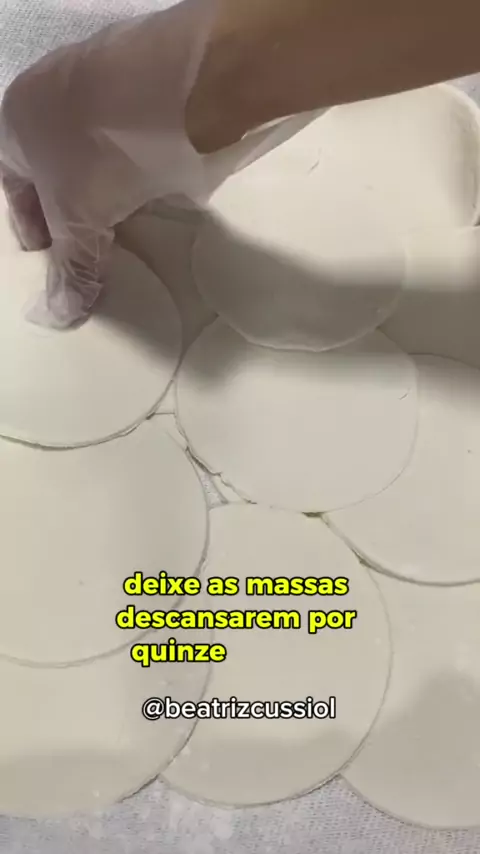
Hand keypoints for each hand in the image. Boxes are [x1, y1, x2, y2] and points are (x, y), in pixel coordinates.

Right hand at [0, 0, 215, 327]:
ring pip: (97, 152)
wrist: (173, 86)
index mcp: (15, 124)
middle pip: (55, 168)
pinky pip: (136, 139)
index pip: (12, 185)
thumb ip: (71, 267)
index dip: (28, 224)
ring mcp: (102, 85)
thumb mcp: (78, 220)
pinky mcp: (148, 87)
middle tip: (87, 243)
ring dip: (108, 188)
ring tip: (125, 225)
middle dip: (69, 208)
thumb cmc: (97, 152)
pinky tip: (158, 191)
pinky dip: (142, 168)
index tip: (45, 253)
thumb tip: (58, 316)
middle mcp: (52, 96)